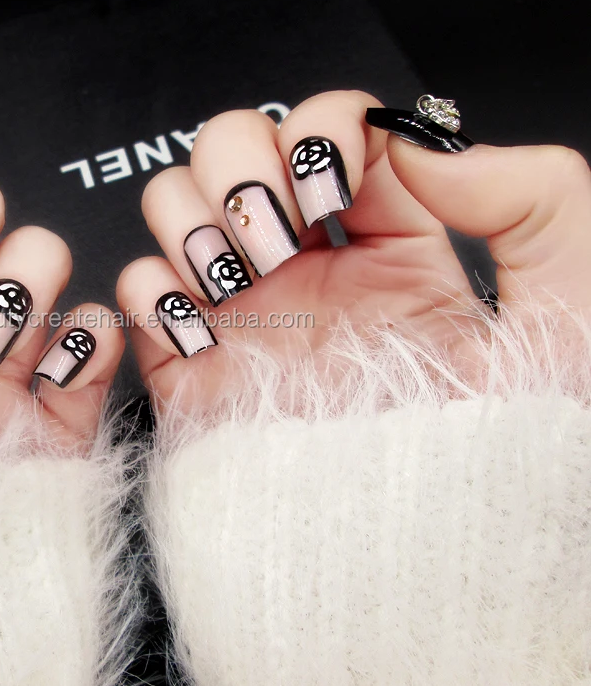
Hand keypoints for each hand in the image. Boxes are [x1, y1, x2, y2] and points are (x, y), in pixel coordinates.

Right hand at [117, 91, 590, 407]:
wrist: (430, 557)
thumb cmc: (508, 448)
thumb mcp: (567, 308)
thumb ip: (533, 196)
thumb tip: (416, 144)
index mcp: (390, 243)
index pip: (328, 128)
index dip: (318, 133)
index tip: (335, 191)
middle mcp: (306, 266)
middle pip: (233, 146)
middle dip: (241, 167)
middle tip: (277, 234)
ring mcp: (242, 309)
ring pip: (174, 200)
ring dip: (190, 215)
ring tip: (237, 276)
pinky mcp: (192, 361)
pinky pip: (137, 291)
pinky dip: (150, 290)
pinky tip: (200, 325)